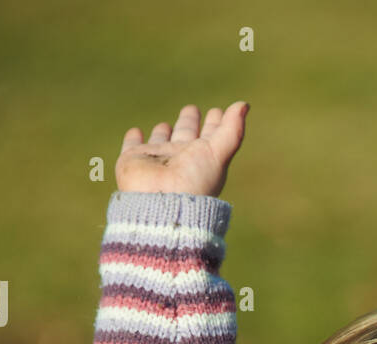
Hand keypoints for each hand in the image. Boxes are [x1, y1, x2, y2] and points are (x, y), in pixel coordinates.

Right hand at [115, 101, 249, 196]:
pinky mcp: (133, 160)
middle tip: (191, 108)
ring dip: (163, 133)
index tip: (216, 111)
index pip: (210, 136)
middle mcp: (179, 159)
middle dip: (188, 123)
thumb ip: (232, 130)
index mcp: (201, 158)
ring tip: (165, 123)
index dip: (215, 123)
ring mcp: (156, 160)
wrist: (161, 205)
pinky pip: (132, 147)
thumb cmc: (193, 182)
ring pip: (160, 142)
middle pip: (184, 136)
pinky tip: (135, 132)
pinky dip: (133, 139)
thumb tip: (245, 104)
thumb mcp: (218, 154)